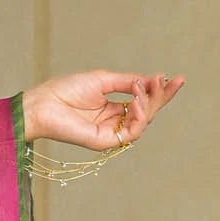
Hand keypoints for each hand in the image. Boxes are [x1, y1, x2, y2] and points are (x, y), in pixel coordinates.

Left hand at [22, 70, 183, 148]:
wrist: (43, 103)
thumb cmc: (66, 90)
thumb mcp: (103, 80)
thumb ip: (128, 82)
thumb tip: (152, 80)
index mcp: (113, 109)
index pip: (143, 103)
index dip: (160, 92)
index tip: (176, 78)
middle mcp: (113, 123)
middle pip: (147, 113)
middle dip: (162, 97)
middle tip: (172, 81)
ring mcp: (109, 134)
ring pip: (142, 123)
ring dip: (150, 104)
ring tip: (145, 88)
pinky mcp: (103, 142)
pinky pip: (130, 132)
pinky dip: (138, 116)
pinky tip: (136, 100)